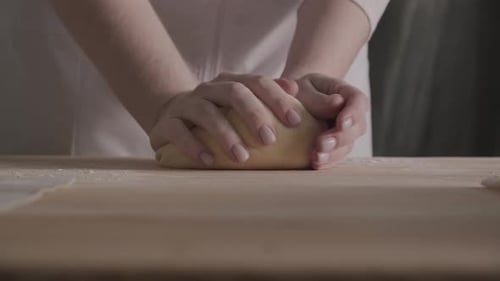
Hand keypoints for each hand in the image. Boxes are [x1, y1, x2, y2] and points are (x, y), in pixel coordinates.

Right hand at [149, 73, 301, 166]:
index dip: (276, 99)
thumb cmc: (217, 117)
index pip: (256, 82)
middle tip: (269, 140)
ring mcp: (186, 105)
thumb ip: (267, 99)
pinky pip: (178, 131)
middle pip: (233, 92)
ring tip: (241, 157)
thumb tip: (296, 91)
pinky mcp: (166, 124)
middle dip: (253, 115)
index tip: (295, 121)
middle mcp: (208, 89)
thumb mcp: (241, 108)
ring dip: (225, 134)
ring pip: (206, 112)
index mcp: (231, 82)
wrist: (171, 118)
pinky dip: (193, 146)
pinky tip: (208, 161)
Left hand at [293, 73, 369, 169]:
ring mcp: (344, 134)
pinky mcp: (335, 148)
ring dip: (333, 154)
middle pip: (356, 128)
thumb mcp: (305, 86)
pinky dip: (327, 162)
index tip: (342, 122)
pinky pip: (335, 156)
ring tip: (317, 157)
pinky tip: (316, 164)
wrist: (293, 100)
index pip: (358, 101)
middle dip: (341, 138)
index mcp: (347, 94)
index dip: (353, 113)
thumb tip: (337, 103)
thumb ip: (319, 97)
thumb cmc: (301, 90)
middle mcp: (350, 116)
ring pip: (347, 146)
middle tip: (323, 143)